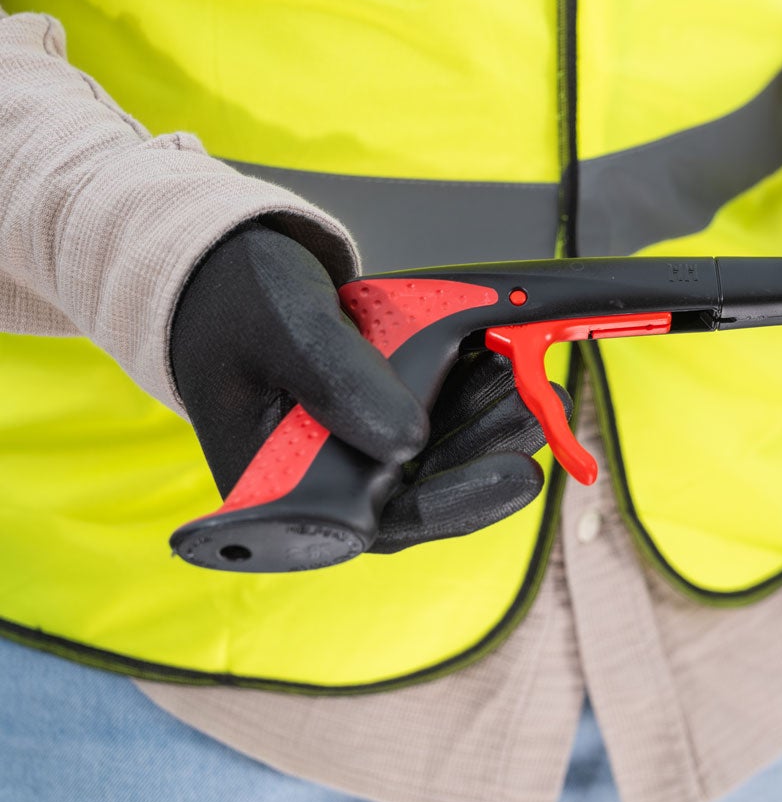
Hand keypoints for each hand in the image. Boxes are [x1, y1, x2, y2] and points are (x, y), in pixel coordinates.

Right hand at [169, 224, 565, 552]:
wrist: (221, 276)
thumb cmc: (235, 302)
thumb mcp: (285, 327)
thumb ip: (337, 380)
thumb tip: (407, 444)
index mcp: (273, 488)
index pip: (370, 525)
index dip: (451, 507)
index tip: (515, 476)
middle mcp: (319, 487)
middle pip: (422, 496)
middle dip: (490, 455)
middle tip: (541, 411)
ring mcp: (353, 458)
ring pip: (439, 460)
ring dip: (491, 425)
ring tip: (534, 380)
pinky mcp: (378, 426)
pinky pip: (438, 424)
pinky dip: (474, 398)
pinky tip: (508, 364)